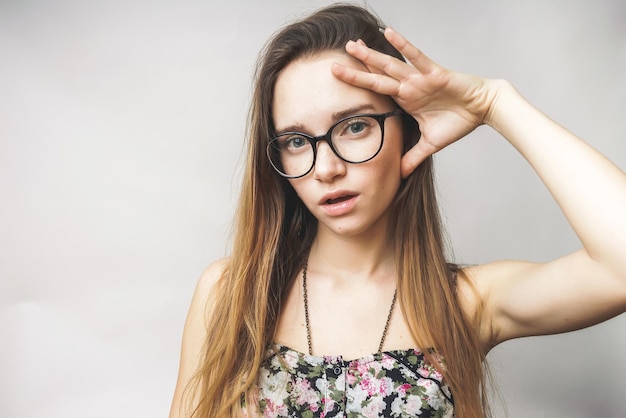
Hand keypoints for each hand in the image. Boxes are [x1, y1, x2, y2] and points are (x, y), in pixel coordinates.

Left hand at [331, 27, 498, 177]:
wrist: (483, 108)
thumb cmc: (458, 121)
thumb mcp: (431, 144)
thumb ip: (414, 157)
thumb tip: (401, 174)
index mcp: (405, 100)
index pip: (377, 93)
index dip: (359, 89)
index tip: (342, 86)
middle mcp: (408, 87)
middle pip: (376, 77)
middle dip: (356, 71)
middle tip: (334, 63)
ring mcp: (419, 79)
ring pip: (389, 65)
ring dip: (370, 56)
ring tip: (352, 45)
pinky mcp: (434, 73)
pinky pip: (416, 57)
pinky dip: (402, 45)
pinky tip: (389, 33)